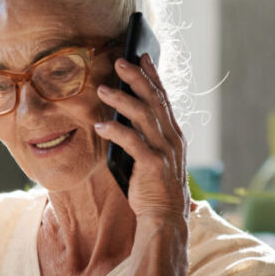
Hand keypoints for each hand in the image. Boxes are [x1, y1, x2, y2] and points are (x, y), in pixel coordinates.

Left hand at [95, 54, 190, 222]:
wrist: (165, 220)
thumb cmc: (155, 187)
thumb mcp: (154, 156)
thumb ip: (144, 136)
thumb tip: (123, 114)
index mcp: (174, 135)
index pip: (163, 98)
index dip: (152, 75)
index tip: (141, 55)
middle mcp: (172, 139)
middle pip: (154, 100)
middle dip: (137, 78)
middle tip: (119, 61)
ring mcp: (164, 152)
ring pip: (143, 116)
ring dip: (122, 100)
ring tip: (102, 89)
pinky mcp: (153, 166)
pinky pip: (132, 143)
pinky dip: (116, 131)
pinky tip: (100, 126)